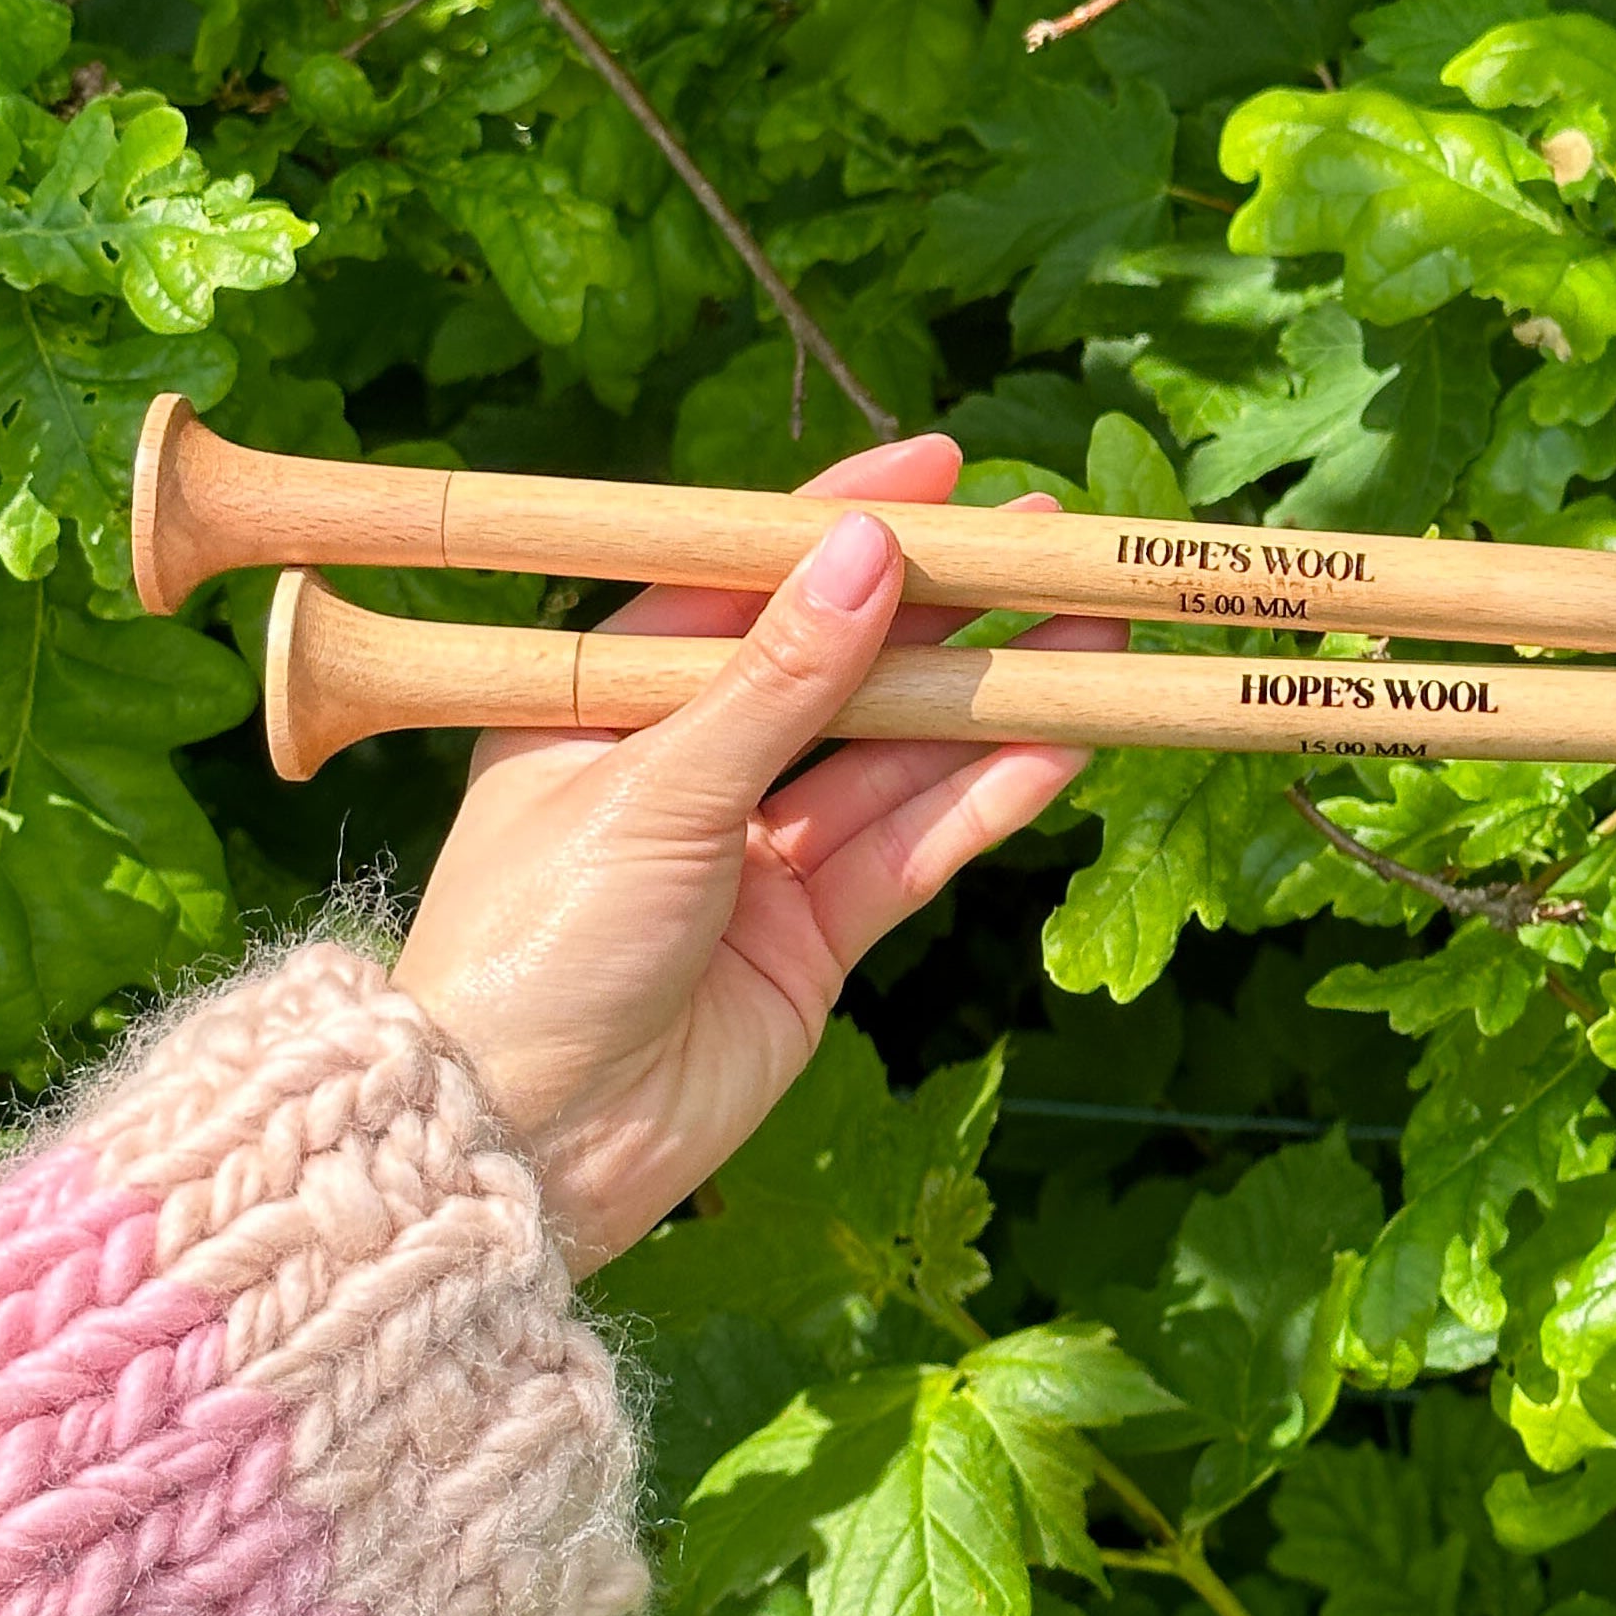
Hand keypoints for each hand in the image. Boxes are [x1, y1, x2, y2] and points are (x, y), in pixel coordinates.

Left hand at [395, 433, 1108, 1270]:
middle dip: (941, 606)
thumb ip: (775, 678)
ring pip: (892, 758)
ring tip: (1092, 635)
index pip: (735, 581)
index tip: (937, 468)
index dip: (836, 522)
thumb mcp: (651, 787)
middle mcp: (685, 768)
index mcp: (603, 703)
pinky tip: (1059, 746)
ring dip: (988, 700)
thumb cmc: (535, 947)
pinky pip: (910, 851)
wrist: (524, 1146)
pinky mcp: (812, 942)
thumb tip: (866, 549)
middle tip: (1047, 544)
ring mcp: (756, 857)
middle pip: (834, 665)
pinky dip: (983, 801)